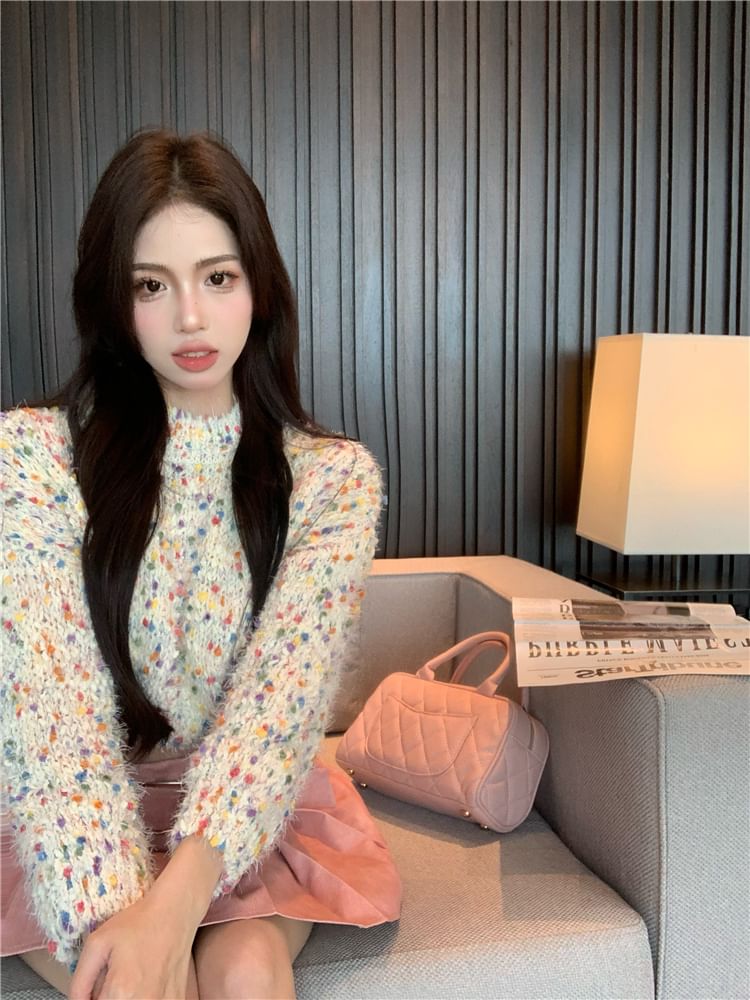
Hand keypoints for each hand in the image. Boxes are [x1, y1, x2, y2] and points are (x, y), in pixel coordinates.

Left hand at [69, 892, 195, 999]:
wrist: (175, 912)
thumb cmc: (137, 923)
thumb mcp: (97, 944)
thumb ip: (80, 982)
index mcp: (120, 993)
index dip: (93, 998)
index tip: (98, 987)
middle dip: (108, 996)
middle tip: (113, 980)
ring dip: (125, 997)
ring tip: (129, 980)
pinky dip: (144, 995)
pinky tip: (145, 981)